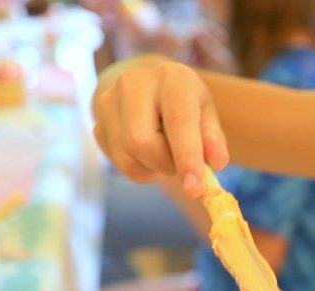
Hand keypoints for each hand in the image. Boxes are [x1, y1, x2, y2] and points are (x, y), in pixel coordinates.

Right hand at [92, 58, 228, 196]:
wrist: (150, 92)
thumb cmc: (186, 107)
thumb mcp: (206, 115)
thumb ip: (213, 139)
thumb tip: (217, 162)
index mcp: (172, 77)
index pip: (178, 120)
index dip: (187, 157)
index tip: (195, 188)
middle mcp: (134, 83)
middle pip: (142, 141)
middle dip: (167, 165)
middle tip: (184, 167)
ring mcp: (108, 102)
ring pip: (129, 157)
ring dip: (155, 168)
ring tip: (167, 154)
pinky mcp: (98, 125)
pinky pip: (120, 164)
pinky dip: (142, 169)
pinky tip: (150, 154)